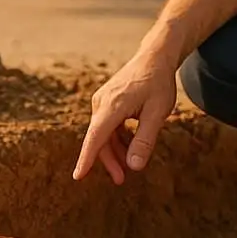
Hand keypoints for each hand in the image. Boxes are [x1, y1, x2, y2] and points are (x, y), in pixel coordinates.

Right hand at [73, 49, 179, 183]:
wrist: (154, 57)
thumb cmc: (158, 83)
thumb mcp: (158, 113)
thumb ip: (144, 140)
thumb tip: (134, 166)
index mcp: (112, 105)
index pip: (96, 137)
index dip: (87, 158)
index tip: (78, 176)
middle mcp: (102, 103)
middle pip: (99, 138)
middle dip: (109, 160)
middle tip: (122, 180)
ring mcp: (102, 101)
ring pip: (103, 133)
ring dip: (114, 150)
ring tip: (129, 165)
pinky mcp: (107, 101)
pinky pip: (107, 125)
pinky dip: (117, 138)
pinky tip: (130, 146)